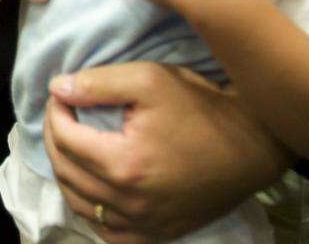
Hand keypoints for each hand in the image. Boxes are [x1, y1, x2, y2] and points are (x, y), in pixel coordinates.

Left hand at [43, 63, 289, 243]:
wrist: (254, 145)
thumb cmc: (203, 107)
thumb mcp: (150, 79)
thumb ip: (98, 83)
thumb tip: (56, 88)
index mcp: (124, 164)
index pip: (64, 139)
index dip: (55, 112)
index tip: (60, 94)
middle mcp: (130, 202)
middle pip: (66, 171)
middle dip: (55, 137)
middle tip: (61, 113)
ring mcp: (144, 224)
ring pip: (79, 204)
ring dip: (65, 171)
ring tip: (70, 143)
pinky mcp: (158, 234)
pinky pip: (107, 231)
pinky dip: (90, 208)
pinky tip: (91, 185)